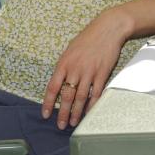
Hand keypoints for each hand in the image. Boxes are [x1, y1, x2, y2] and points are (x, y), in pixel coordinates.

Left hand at [41, 9, 130, 128]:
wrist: (108, 28)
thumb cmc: (88, 38)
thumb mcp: (70, 50)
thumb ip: (65, 66)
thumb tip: (60, 82)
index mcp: (64, 63)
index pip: (52, 88)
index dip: (48, 103)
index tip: (46, 115)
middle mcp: (75, 69)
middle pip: (66, 96)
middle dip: (62, 112)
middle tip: (60, 125)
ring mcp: (89, 72)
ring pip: (80, 97)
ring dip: (76, 112)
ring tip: (73, 122)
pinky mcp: (103, 73)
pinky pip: (96, 92)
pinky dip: (92, 104)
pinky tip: (89, 112)